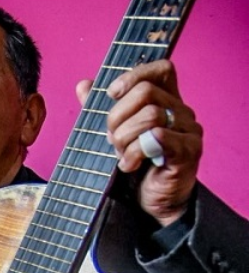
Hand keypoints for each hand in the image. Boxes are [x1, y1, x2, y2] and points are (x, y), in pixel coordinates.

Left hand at [75, 59, 200, 226]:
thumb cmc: (135, 165)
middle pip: (146, 92)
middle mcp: (181, 111)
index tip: (111, 94)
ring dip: (124, 137)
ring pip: (151, 114)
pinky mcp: (189, 151)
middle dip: (117, 116)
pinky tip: (128, 165)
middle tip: (110, 139)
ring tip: (119, 154)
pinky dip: (135, 152)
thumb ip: (99, 109)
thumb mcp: (113, 134)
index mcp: (167, 101)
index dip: (133, 76)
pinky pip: (158, 138)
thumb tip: (84, 84)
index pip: (160, 69)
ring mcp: (188, 130)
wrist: (152, 202)